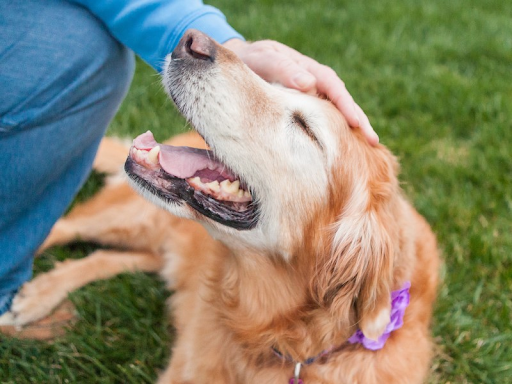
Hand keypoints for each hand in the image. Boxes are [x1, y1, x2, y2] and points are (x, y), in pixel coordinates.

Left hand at [223, 39, 377, 145]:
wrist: (242, 64)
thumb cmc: (253, 61)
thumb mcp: (265, 60)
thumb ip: (284, 69)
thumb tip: (309, 83)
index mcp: (311, 71)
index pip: (334, 89)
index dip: (346, 106)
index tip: (357, 123)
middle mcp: (317, 85)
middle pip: (342, 103)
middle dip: (359, 122)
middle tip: (374, 142)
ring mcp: (313, 99)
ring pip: (335, 115)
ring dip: (350, 131)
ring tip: (366, 151)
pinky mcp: (306, 111)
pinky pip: (323, 122)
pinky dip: (334, 134)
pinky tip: (340, 151)